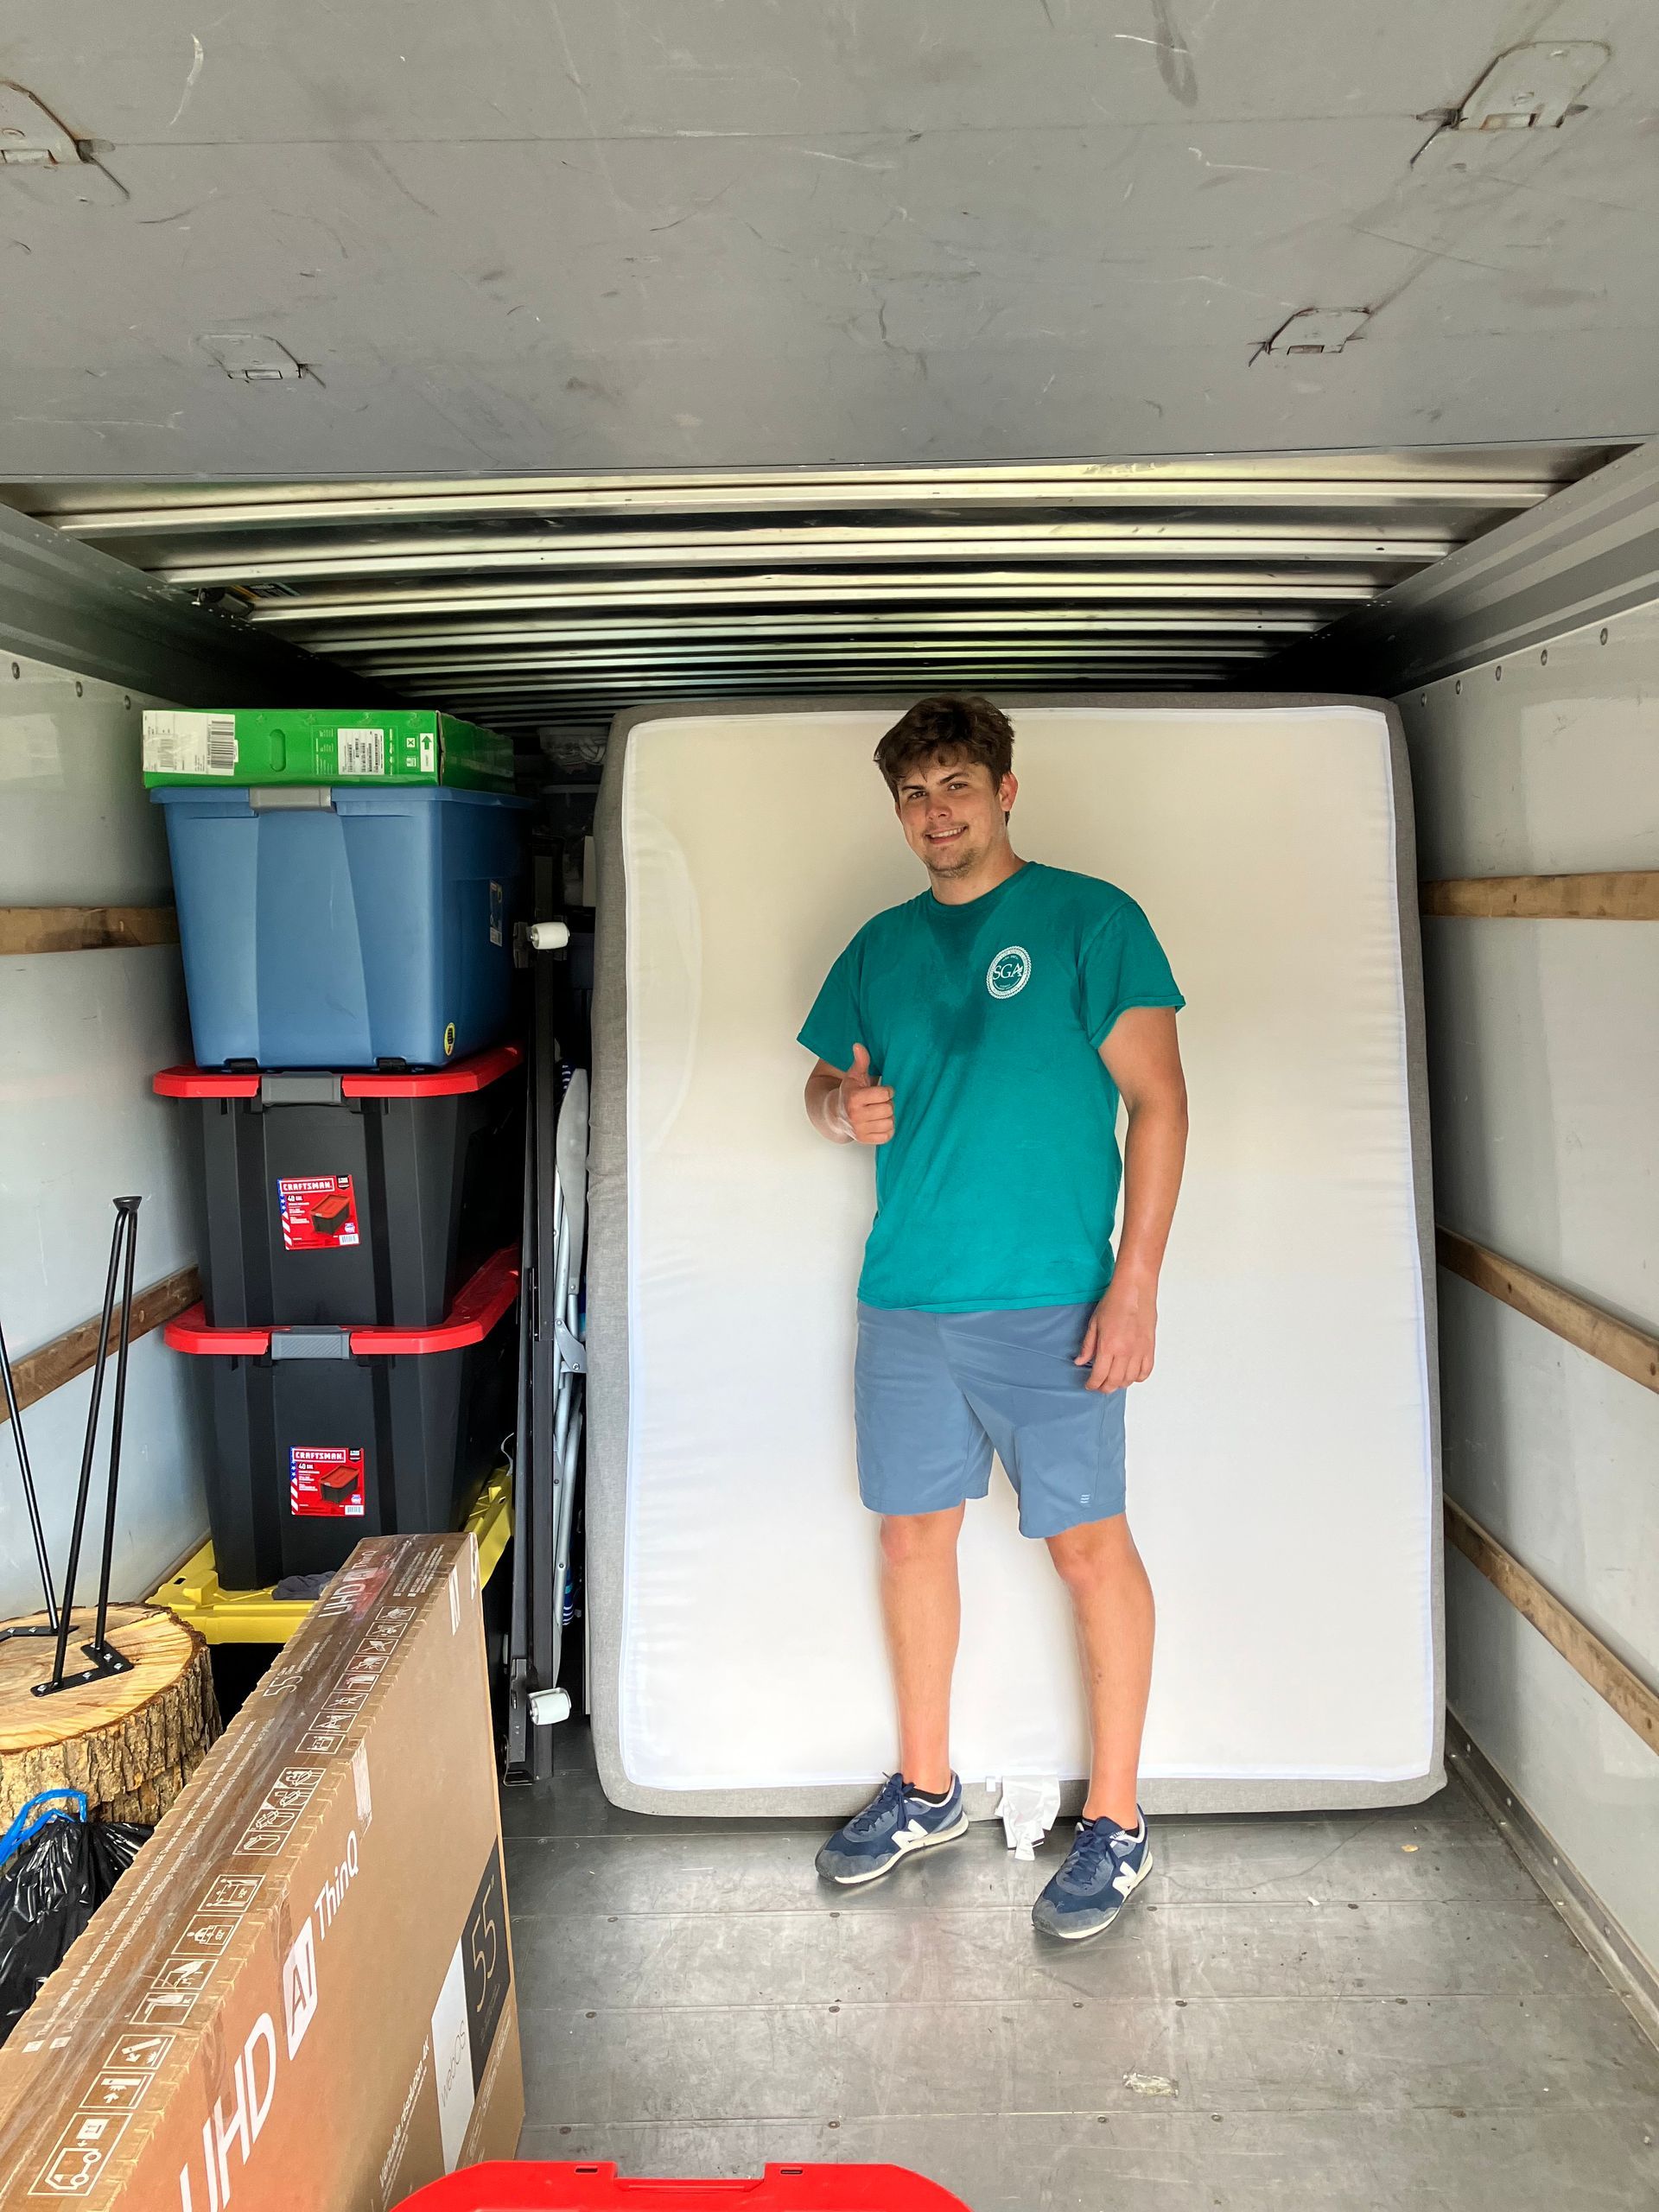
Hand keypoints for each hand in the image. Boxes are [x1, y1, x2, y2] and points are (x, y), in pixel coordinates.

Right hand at [838, 1043, 893, 1144]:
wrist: (836, 1114)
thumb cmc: (849, 1092)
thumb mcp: (854, 1075)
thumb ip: (860, 1060)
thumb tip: (858, 1045)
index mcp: (854, 1099)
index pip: (885, 1095)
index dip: (887, 1091)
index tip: (881, 1090)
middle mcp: (856, 1116)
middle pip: (889, 1109)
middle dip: (887, 1104)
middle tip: (879, 1102)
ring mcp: (860, 1130)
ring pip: (889, 1123)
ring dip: (888, 1117)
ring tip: (878, 1112)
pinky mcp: (865, 1140)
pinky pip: (887, 1135)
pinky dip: (887, 1129)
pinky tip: (879, 1122)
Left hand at [1075, 1276, 1155, 1392]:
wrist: (1135, 1289)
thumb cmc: (1114, 1301)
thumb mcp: (1094, 1323)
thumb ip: (1087, 1345)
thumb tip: (1080, 1361)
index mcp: (1108, 1346)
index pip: (1099, 1376)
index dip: (1093, 1384)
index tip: (1089, 1385)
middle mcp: (1125, 1352)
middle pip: (1114, 1382)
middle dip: (1105, 1387)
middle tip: (1099, 1386)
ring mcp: (1139, 1351)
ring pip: (1130, 1379)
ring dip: (1120, 1384)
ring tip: (1113, 1380)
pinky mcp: (1150, 1348)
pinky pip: (1145, 1371)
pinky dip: (1137, 1377)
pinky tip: (1130, 1374)